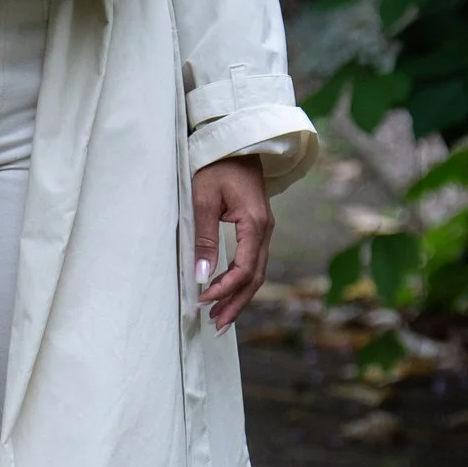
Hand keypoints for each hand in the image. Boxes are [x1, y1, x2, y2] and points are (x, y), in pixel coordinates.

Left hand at [192, 154, 272, 333]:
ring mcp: (264, 230)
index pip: (244, 269)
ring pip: (256, 272)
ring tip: (220, 317)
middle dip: (235, 303)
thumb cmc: (216, 165)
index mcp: (255, 224)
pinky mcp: (257, 228)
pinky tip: (227, 291)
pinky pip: (253, 262)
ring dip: (239, 296)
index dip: (224, 290)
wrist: (236, 141)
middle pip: (255, 278)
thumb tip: (202, 276)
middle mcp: (265, 231)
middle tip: (215, 325)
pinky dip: (241, 281)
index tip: (202, 301)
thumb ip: (204, 238)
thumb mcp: (203, 199)